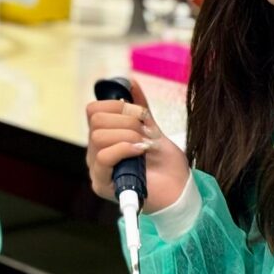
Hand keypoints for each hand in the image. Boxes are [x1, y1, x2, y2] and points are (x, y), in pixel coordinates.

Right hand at [86, 79, 189, 213]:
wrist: (179, 192)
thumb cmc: (166, 165)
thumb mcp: (154, 130)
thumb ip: (140, 109)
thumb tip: (130, 82)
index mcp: (105, 137)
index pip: (93, 111)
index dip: (116, 104)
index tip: (140, 112)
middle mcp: (96, 152)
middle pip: (95, 121)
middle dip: (126, 120)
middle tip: (146, 130)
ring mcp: (97, 168)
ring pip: (98, 137)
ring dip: (127, 135)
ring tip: (145, 144)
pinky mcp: (102, 184)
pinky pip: (104, 157)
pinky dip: (124, 148)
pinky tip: (141, 151)